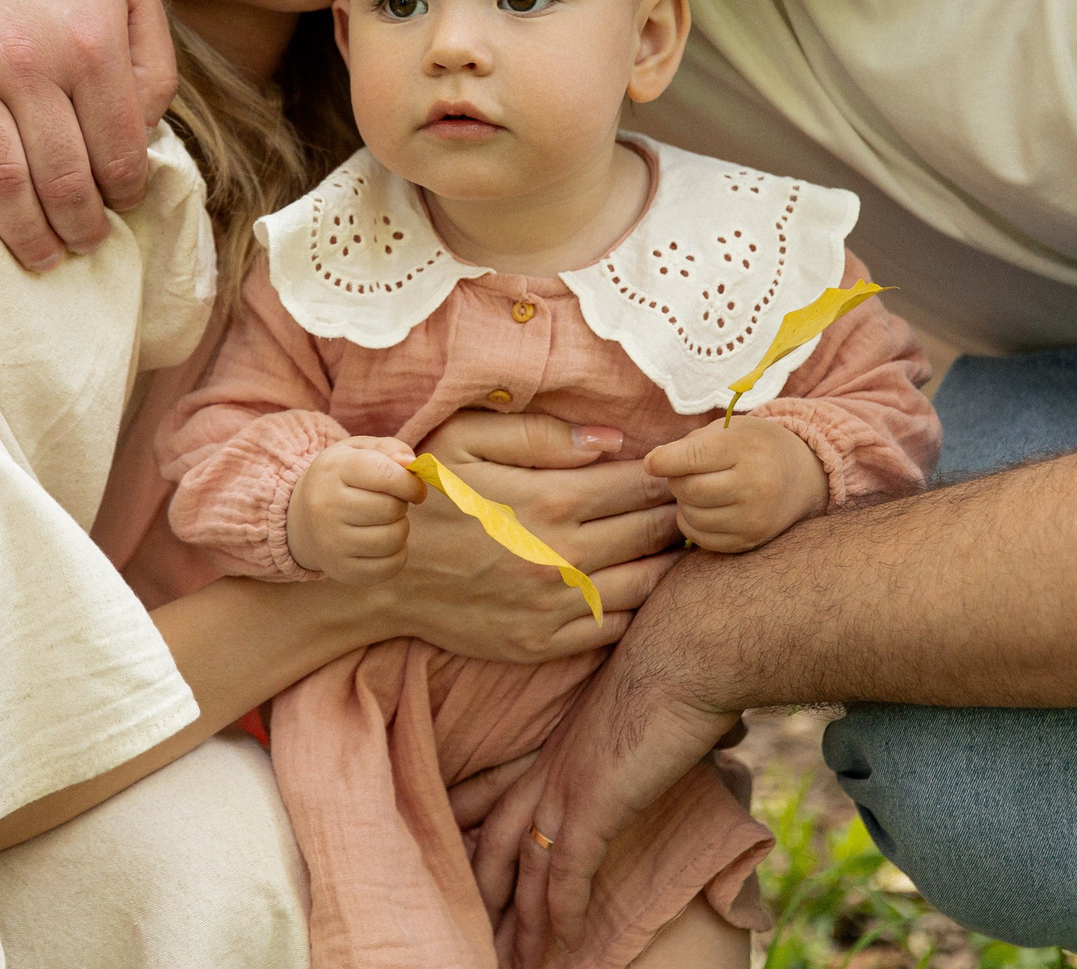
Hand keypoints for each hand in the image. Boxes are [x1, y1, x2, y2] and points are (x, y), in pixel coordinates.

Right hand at [0, 0, 177, 268]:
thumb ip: (154, 65)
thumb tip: (144, 137)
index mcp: (93, 47)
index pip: (118, 152)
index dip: (124, 193)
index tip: (120, 206)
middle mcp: (30, 62)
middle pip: (62, 178)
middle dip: (79, 227)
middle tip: (84, 245)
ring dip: (24, 234)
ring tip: (41, 256)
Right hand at [287, 437, 425, 583]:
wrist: (301, 518)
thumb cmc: (341, 479)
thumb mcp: (358, 451)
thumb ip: (389, 449)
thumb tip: (412, 464)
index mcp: (333, 469)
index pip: (386, 475)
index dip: (411, 483)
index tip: (415, 488)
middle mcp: (326, 506)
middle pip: (391, 509)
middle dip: (402, 505)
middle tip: (392, 503)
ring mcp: (331, 542)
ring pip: (393, 539)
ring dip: (401, 529)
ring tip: (386, 522)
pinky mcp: (341, 570)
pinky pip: (390, 567)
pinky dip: (397, 554)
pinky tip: (383, 542)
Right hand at [384, 412, 683, 663]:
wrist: (381, 576)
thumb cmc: (426, 496)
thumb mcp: (464, 440)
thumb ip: (541, 434)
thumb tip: (613, 440)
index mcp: (548, 500)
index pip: (641, 484)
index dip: (670, 475)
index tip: (683, 470)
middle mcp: (561, 557)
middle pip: (654, 532)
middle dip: (680, 513)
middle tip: (695, 503)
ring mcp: (554, 606)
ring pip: (647, 584)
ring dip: (669, 560)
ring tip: (676, 542)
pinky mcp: (544, 643)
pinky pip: (615, 627)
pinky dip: (638, 605)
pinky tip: (636, 583)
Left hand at [467, 566, 739, 963]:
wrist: (688, 646)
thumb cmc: (680, 663)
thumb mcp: (646, 701)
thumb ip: (646, 729)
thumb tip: (689, 735)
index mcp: (556, 741)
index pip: (497, 796)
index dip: (478, 834)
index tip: (467, 865)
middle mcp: (549, 766)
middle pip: (497, 843)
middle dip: (488, 896)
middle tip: (483, 935)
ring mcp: (566, 785)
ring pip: (527, 871)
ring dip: (524, 923)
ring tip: (518, 961)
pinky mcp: (593, 803)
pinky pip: (566, 874)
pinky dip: (561, 913)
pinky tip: (561, 945)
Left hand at [643, 415, 826, 551]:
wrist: (803, 477)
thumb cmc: (758, 446)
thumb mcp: (733, 428)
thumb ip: (694, 442)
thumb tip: (656, 464)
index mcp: (747, 449)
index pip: (693, 457)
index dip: (663, 460)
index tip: (653, 462)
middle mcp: (755, 486)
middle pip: (688, 489)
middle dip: (676, 480)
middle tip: (684, 472)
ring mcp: (753, 518)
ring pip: (692, 516)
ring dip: (684, 503)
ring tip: (699, 489)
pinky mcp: (749, 542)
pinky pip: (701, 539)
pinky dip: (693, 524)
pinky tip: (705, 509)